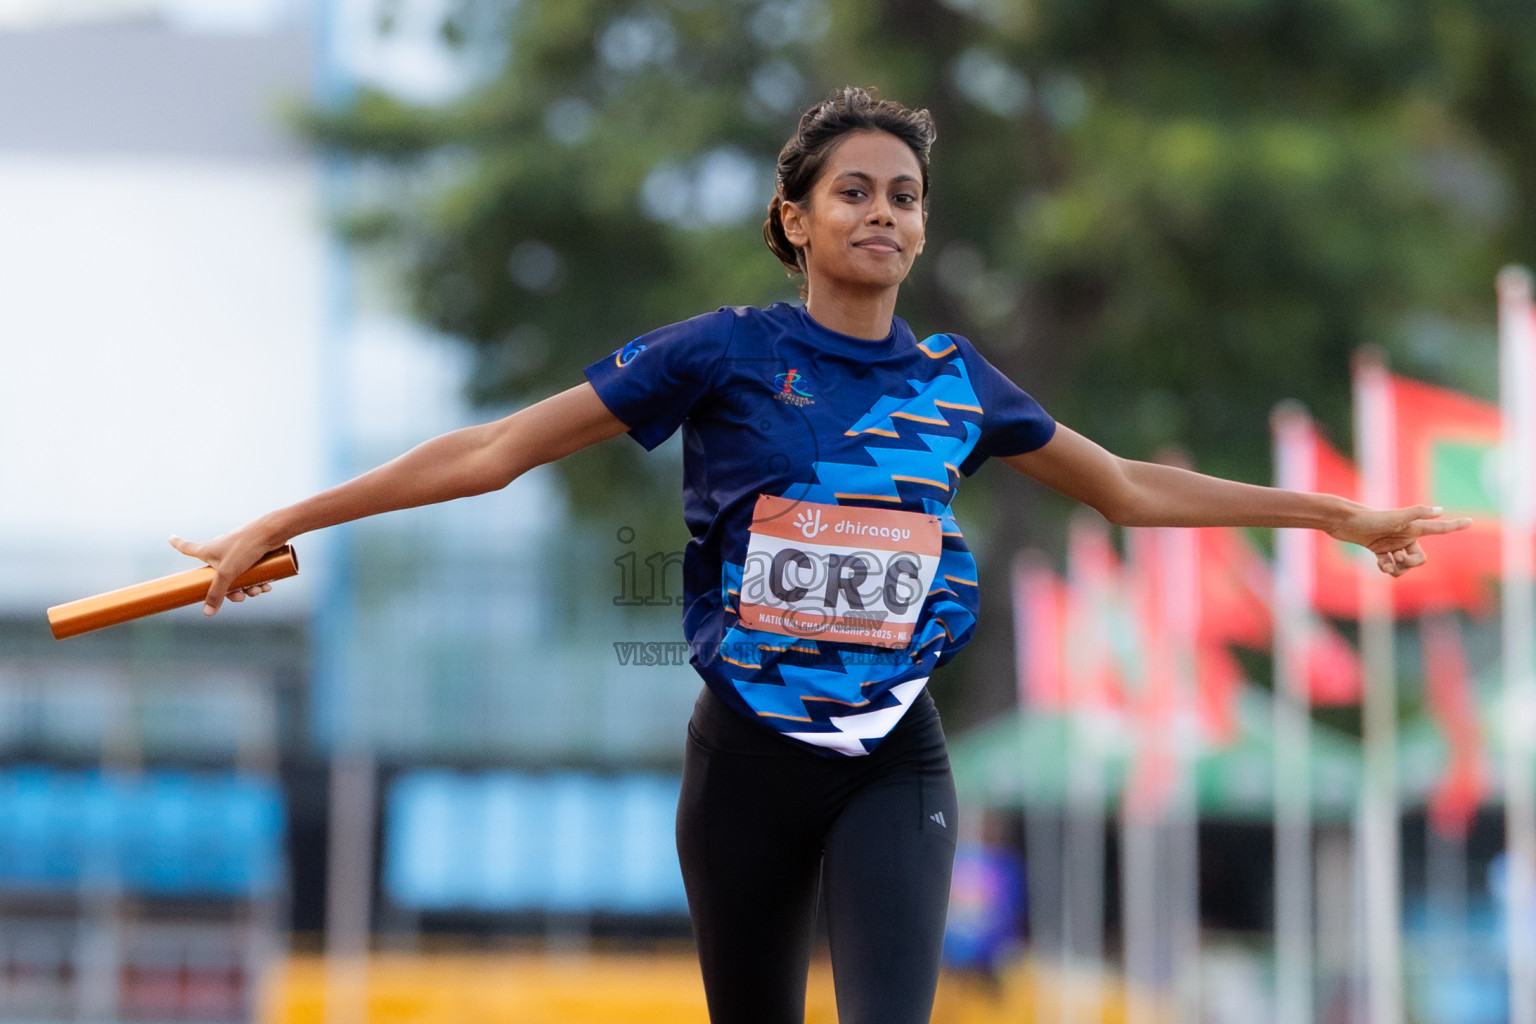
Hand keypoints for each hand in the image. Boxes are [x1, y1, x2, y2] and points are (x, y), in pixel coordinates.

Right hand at [168, 527, 278, 615]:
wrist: (272, 532)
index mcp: (208, 550)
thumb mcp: (227, 573)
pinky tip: (267, 586)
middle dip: (230, 590)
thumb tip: (207, 613)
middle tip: (241, 596)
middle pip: (217, 574)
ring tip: (258, 590)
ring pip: (236, 576)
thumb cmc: (245, 548)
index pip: (186, 547)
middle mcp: (220, 549)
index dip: (177, 543)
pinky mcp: (252, 553)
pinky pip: (250, 572)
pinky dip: (257, 581)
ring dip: (247, 587)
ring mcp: (236, 551)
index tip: (170, 537)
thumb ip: (217, 593)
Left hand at [1326, 505, 1472, 576]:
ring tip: (1385, 564)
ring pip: (1404, 566)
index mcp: (1413, 528)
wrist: (1344, 521)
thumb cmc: (1370, 518)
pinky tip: (1380, 563)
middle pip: (1419, 559)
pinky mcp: (1379, 549)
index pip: (1439, 528)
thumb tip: (1440, 509)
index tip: (1471, 521)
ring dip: (1397, 569)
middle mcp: (1405, 536)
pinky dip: (1387, 568)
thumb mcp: (1394, 517)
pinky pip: (1390, 566)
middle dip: (1410, 564)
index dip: (1455, 526)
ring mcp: (1392, 543)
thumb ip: (1417, 513)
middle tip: (1396, 557)